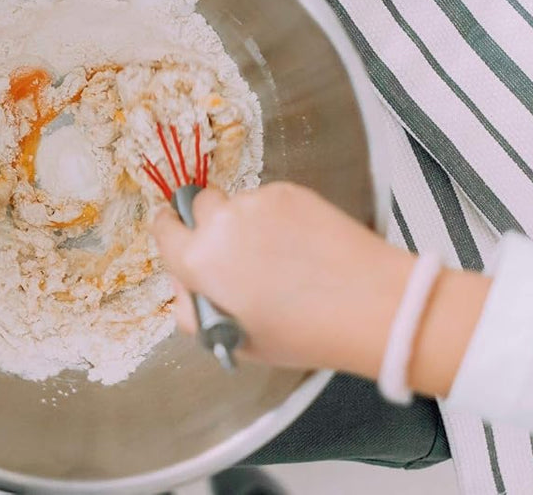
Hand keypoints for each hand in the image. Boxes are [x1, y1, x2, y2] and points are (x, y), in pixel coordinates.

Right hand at [151, 182, 412, 378]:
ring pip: (237, 203)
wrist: (369, 305)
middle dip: (209, 222)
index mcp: (200, 263)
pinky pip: (269, 200)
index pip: (163, 229)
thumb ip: (195, 313)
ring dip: (247, 221)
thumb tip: (184, 288)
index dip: (170, 231)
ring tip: (282, 256)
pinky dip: (278, 217)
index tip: (177, 232)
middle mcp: (222, 225)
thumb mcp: (236, 341)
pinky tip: (301, 245)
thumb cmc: (305, 332)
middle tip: (236, 250)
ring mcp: (256, 203)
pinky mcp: (289, 191)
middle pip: (199, 206)